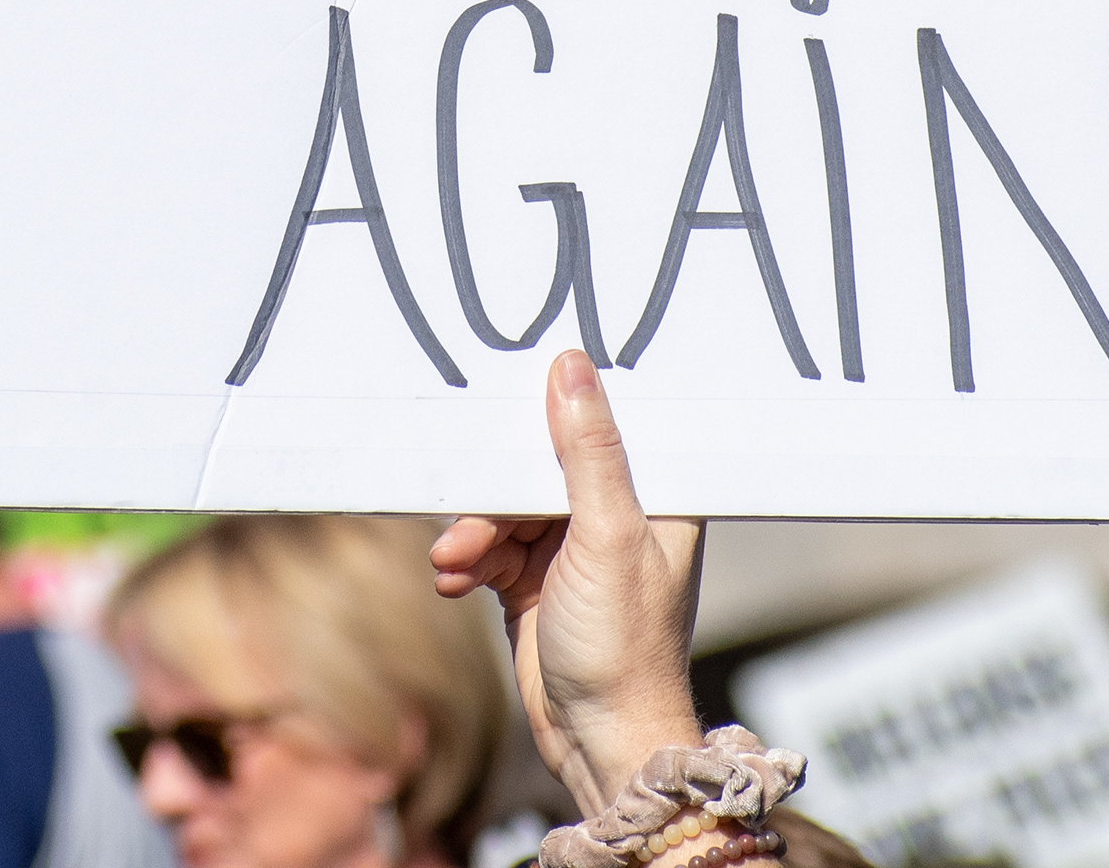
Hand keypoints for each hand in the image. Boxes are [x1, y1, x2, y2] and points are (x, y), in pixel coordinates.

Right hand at [429, 351, 706, 815]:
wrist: (597, 742)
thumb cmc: (624, 646)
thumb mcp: (605, 535)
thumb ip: (587, 451)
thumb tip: (571, 366)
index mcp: (656, 496)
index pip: (609, 423)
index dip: (564, 400)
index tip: (514, 380)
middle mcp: (617, 514)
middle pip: (543, 463)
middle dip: (497, 488)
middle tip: (469, 505)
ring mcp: (573, 549)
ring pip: (507, 507)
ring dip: (475, 533)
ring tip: (454, 560)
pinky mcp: (535, 581)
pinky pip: (490, 548)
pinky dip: (468, 559)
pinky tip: (452, 579)